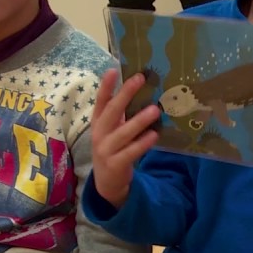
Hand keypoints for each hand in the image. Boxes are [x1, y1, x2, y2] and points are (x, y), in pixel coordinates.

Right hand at [89, 70, 159, 207]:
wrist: (107, 182)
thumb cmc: (114, 148)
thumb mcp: (112, 130)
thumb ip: (122, 114)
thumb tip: (142, 90)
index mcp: (98, 122)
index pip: (100, 101)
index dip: (106, 86)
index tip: (113, 70)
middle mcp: (99, 134)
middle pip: (111, 112)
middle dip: (125, 94)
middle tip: (140, 79)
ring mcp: (106, 150)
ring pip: (123, 133)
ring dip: (139, 120)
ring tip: (155, 109)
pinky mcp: (115, 164)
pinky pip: (130, 152)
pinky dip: (142, 143)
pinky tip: (154, 135)